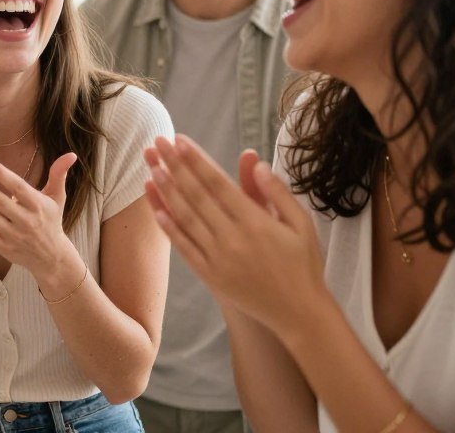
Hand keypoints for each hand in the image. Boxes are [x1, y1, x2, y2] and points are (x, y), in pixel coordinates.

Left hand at [0, 152, 77, 276]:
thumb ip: (59, 174)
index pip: (17, 186)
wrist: (52, 257)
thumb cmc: (52, 220)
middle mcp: (26, 220)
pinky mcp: (5, 249)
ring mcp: (14, 236)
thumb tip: (71, 154)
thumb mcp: (57, 197)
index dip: (1, 174)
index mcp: (38, 205)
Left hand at [143, 134, 328, 333]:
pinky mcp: (211, 277)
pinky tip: (156, 209)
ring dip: (165, 191)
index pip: (218, 183)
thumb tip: (255, 161)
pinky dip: (169, 228)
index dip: (196, 160)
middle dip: (173, 166)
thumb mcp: (301, 224)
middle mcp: (233, 238)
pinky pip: (185, 248)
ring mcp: (219, 259)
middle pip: (196, 195)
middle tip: (157, 142)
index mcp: (256, 222)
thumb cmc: (304, 264)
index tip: (179, 140)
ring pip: (185, 218)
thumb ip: (277, 192)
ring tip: (150, 167)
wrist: (300, 314)